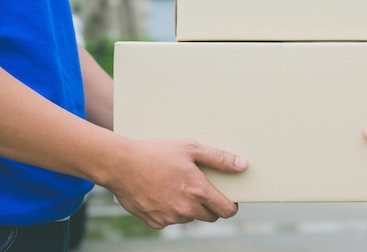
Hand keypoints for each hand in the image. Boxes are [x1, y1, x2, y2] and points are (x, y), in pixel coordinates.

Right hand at [105, 138, 247, 228]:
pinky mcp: (155, 222)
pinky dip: (171, 210)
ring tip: (179, 186)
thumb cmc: (157, 152)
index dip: (231, 206)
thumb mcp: (191, 148)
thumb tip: (243, 165)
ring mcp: (170, 217)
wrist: (121, 164)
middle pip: (210, 216)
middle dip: (211, 205)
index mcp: (198, 191)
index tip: (230, 200)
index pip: (226, 210)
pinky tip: (163, 193)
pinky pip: (171, 220)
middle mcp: (186, 209)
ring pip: (190, 218)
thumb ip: (219, 158)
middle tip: (203, 188)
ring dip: (190, 207)